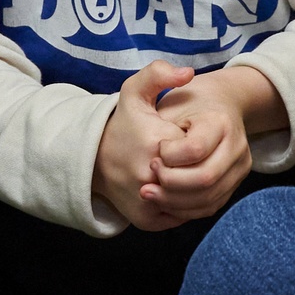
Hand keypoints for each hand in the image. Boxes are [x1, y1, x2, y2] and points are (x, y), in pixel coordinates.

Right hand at [94, 62, 192, 230]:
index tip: (181, 137)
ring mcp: (148, 204)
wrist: (94, 161)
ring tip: (188, 172)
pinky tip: (180, 188)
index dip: (196, 143)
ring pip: (196, 200)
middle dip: (199, 166)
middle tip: (187, 158)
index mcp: (153, 144)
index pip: (199, 148)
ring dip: (198, 188)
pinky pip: (184, 215)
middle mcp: (149, 179)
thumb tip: (188, 74)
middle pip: (200, 177)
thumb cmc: (122, 126)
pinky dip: (188, 203)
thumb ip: (158, 74)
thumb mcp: (134, 92)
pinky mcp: (147, 221)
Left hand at [142, 65, 284, 222]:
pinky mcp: (234, 184)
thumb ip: (157, 75)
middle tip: (149, 178)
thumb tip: (184, 74)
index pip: (194, 149)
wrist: (215, 110)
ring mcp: (240, 168)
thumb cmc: (184, 103)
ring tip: (150, 193)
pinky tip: (164, 200)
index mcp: (221, 121)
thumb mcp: (164, 88)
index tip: (156, 149)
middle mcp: (238, 147)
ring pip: (209, 198)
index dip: (169, 156)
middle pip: (205, 178)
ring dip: (175, 200)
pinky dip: (185, 208)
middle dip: (171, 183)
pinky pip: (210, 206)